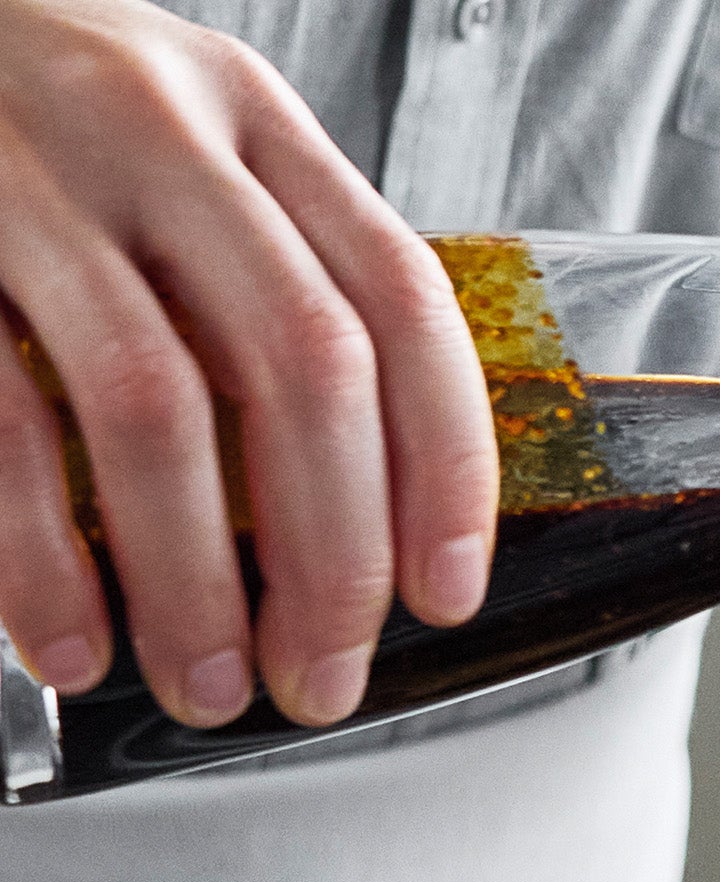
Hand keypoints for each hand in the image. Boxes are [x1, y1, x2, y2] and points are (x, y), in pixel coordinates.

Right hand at [0, 0, 495, 728]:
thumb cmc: (45, 149)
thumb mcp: (189, 180)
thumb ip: (272, 308)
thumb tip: (361, 537)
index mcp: (256, 126)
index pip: (402, 303)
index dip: (445, 469)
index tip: (442, 594)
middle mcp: (154, 128)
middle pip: (303, 363)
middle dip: (330, 557)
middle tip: (321, 677)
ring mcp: (27, 173)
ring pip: (153, 403)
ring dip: (190, 580)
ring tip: (207, 685)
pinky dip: (39, 554)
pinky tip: (71, 641)